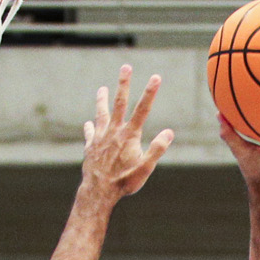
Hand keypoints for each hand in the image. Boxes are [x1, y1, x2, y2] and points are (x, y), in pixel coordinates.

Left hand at [81, 66, 173, 201]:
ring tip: (101, 88)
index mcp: (129, 135)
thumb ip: (157, 149)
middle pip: (119, 103)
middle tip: (126, 67)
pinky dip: (91, 127)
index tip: (156, 77)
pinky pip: (90, 133)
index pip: (142, 109)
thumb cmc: (124, 181)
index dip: (150, 92)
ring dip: (102, 100)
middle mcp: (113, 131)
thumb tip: (169, 132)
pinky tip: (89, 123)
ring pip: (101, 113)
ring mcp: (100, 137)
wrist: (98, 192)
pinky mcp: (90, 146)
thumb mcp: (145, 168)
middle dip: (124, 84)